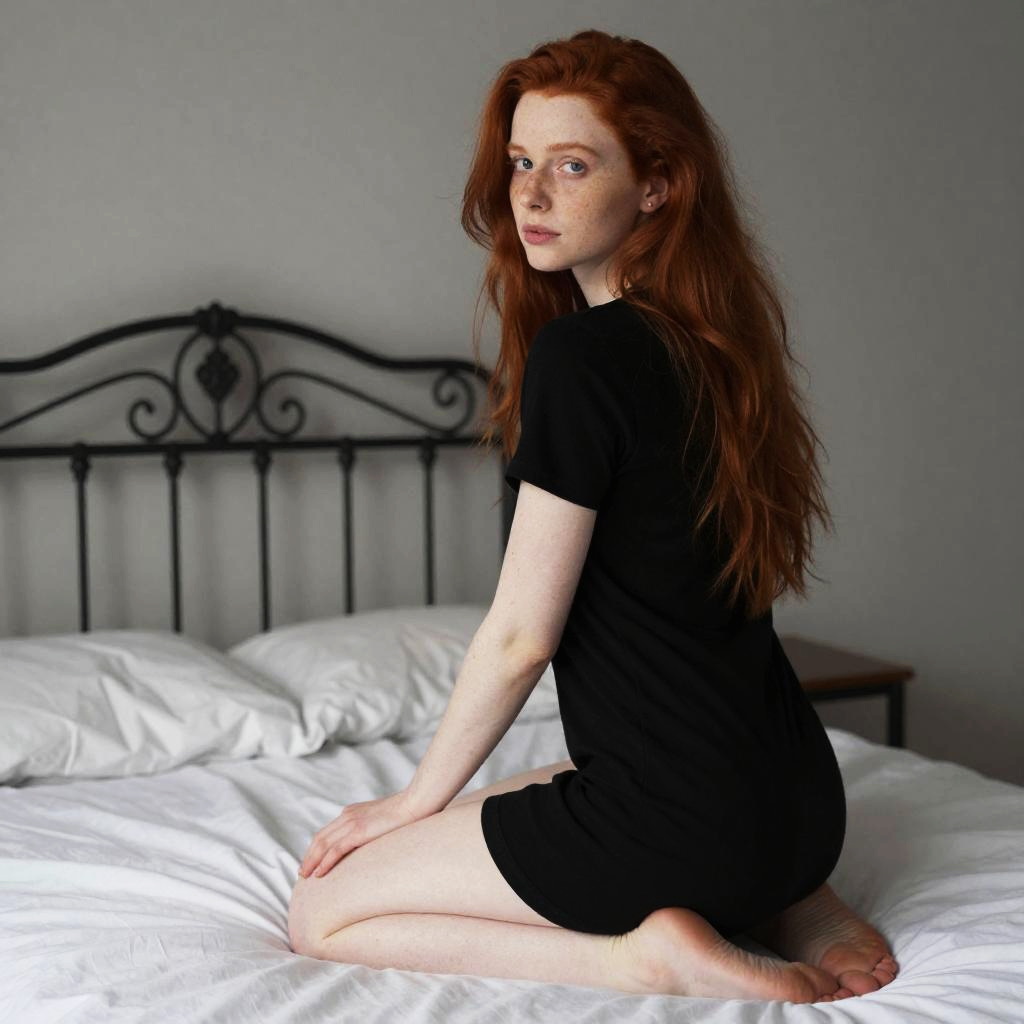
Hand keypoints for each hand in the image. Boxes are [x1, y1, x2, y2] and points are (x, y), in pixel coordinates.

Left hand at [298, 789, 425, 878]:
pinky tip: (319, 873)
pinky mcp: (358, 831)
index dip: (316, 848)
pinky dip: (324, 862)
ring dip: (311, 861)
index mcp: (352, 812)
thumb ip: (371, 828)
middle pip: (320, 838)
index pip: (327, 832)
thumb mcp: (381, 820)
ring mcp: (352, 822)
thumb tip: (370, 841)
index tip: (311, 862)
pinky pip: (335, 849)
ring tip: (305, 876)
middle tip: (302, 873)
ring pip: (323, 844)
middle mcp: (348, 815)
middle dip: (309, 856)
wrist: (416, 803)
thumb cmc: (405, 813)